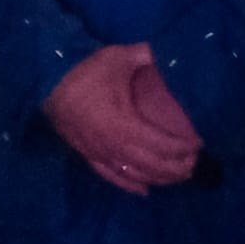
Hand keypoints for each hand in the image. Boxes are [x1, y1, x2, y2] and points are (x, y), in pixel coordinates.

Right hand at [41, 43, 201, 194]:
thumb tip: (158, 53)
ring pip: (135, 175)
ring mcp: (100, 153)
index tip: (199, 144)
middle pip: (152, 165)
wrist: (45, 84)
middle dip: (175, 168)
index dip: (182, 147)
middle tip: (193, 165)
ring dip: (158, 178)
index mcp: (125, 125)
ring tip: (176, 178)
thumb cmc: (84, 72)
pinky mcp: (88, 155)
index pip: (162, 144)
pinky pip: (112, 176)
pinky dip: (130, 185)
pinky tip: (144, 189)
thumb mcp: (117, 58)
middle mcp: (115, 145)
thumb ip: (142, 56)